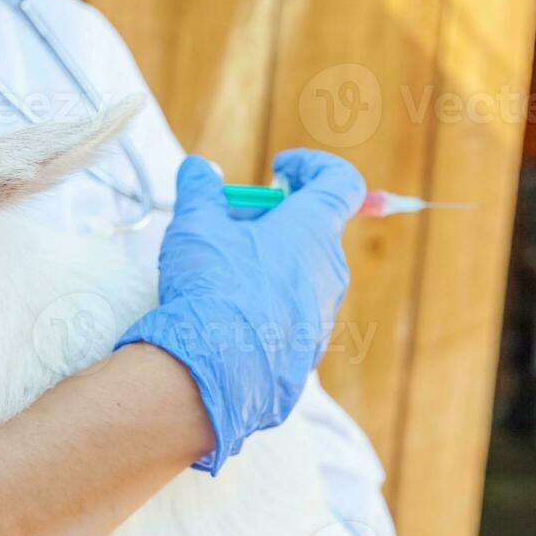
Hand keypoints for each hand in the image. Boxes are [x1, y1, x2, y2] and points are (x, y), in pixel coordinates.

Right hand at [118, 149, 364, 473]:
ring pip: (300, 273)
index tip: (279, 169)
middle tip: (227, 225)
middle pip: (311, 228)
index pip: (340, 181)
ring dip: (268, 262)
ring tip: (219, 272)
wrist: (213, 368)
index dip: (312, 166)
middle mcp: (329, 270)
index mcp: (312, 230)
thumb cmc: (211, 287)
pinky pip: (290, 312)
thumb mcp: (195, 227)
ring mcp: (321, 313)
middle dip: (271, 220)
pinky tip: (224, 314)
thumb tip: (199, 168)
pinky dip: (264, 302)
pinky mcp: (307, 349)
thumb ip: (200, 191)